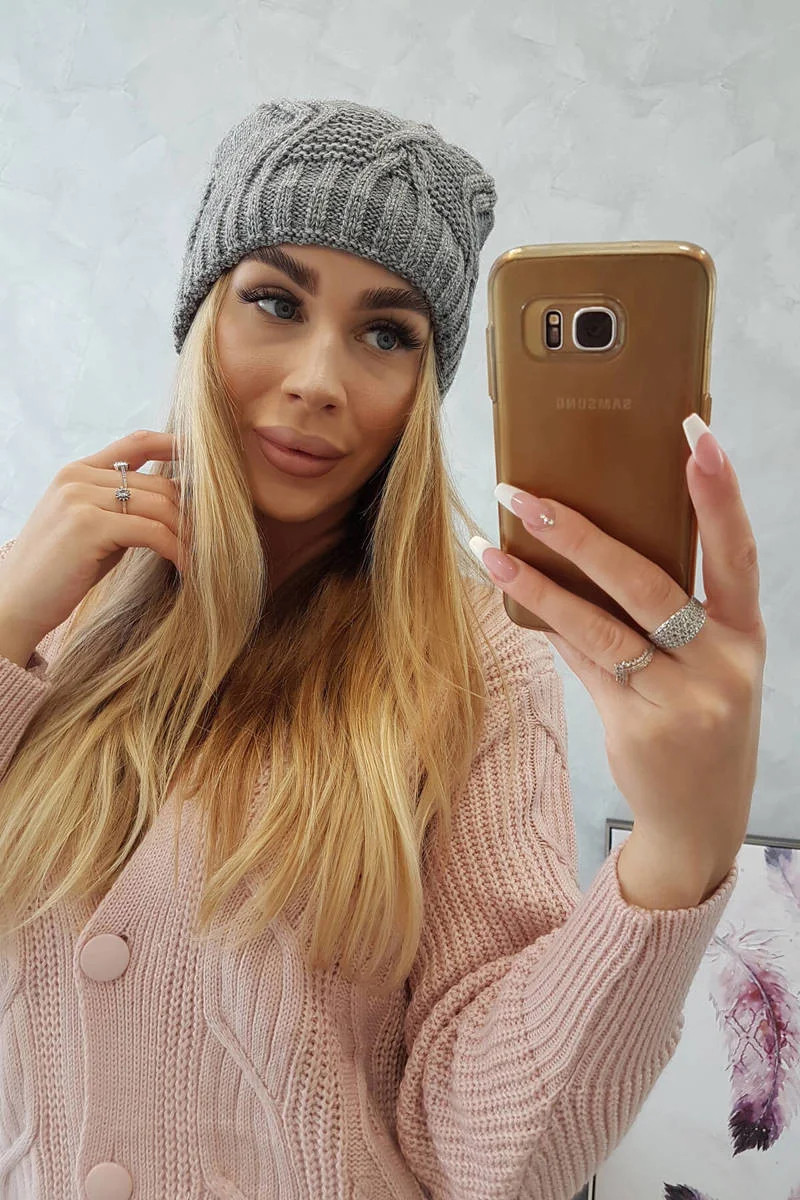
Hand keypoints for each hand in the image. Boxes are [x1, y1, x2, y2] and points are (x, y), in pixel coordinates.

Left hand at [471, 420, 766, 896]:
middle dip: (583, 534)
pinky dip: (549, 627)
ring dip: (539, 582)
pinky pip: (584, 663)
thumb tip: (590, 546)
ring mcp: (682, 701)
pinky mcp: (639, 728)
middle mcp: (723, 665)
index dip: (719, 494)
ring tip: (492, 546)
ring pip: (598, 625)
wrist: (702, 822)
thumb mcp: (708, 668)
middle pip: (648, 584)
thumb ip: (664, 614)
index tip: (695, 436)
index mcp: (748, 636)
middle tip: (528, 494)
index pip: (737, 553)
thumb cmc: (703, 724)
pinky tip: (512, 596)